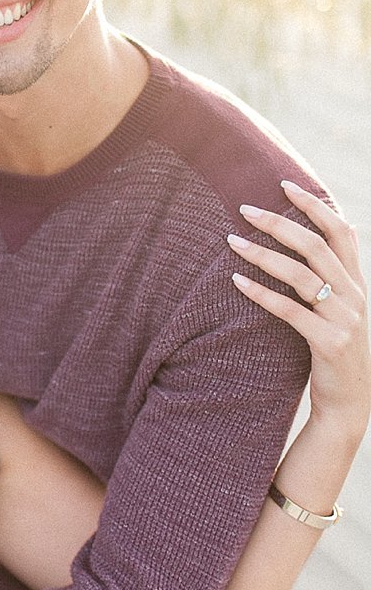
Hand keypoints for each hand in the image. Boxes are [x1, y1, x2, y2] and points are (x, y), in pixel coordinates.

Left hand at [230, 181, 369, 439]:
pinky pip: (290, 311)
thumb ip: (329, 280)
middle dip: (279, 223)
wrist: (350, 405)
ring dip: (263, 255)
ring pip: (302, 275)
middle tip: (244, 209)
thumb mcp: (339, 311)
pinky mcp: (330, 343)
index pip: (342, 231)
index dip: (315, 205)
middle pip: (316, 246)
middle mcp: (356, 296)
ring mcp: (346, 319)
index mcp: (358, 283)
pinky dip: (262, 293)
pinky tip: (237, 281)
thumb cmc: (335, 353)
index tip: (285, 184)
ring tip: (231, 241)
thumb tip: (303, 245)